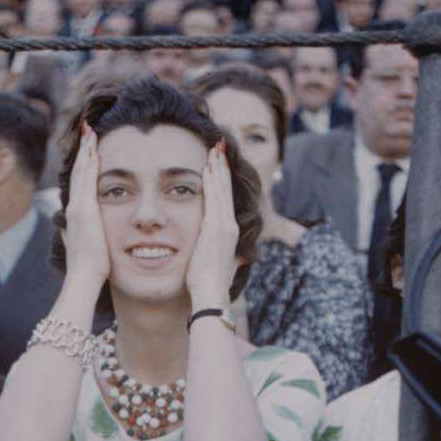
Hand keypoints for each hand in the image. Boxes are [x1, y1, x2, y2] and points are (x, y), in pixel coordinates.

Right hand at [61, 122, 110, 287]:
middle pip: (78, 171)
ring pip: (81, 169)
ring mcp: (78, 206)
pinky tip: (94, 146)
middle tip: (87, 129)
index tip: (89, 148)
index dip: (84, 164)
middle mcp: (74, 206)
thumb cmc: (90, 267)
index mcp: (76, 214)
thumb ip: (78, 235)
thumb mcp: (85, 246)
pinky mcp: (85, 208)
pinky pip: (87, 177)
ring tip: (90, 130)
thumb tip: (73, 231)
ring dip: (86, 149)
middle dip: (83, 150)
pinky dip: (89, 160)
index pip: (80, 183)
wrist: (84, 277)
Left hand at [186, 141, 240, 307]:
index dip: (223, 180)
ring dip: (217, 168)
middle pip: (226, 189)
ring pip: (221, 189)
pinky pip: (213, 198)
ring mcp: (224, 225)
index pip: (225, 199)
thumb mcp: (221, 265)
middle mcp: (229, 225)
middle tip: (219, 147)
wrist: (211, 293)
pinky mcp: (216, 227)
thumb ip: (227, 257)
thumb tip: (233, 258)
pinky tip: (207, 167)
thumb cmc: (211, 283)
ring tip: (214, 149)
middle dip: (222, 166)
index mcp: (230, 232)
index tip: (219, 164)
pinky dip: (211, 181)